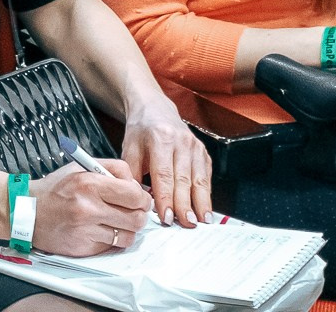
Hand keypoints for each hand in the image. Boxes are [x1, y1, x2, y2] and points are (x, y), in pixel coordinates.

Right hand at [28, 158, 149, 256]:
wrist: (27, 211)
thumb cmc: (55, 188)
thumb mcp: (81, 167)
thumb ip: (111, 169)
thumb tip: (136, 183)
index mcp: (89, 183)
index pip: (134, 194)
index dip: (142, 197)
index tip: (140, 198)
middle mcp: (88, 207)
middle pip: (136, 218)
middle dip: (139, 215)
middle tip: (132, 211)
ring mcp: (86, 230)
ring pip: (128, 236)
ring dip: (127, 230)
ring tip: (116, 222)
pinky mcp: (84, 247)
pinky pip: (111, 246)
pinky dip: (111, 239)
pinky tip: (100, 230)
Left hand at [119, 104, 213, 226]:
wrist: (155, 109)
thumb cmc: (140, 130)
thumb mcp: (129, 148)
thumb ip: (131, 174)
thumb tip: (137, 199)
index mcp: (160, 138)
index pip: (164, 174)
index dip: (166, 198)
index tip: (166, 218)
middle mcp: (181, 141)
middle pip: (184, 179)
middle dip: (185, 205)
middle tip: (185, 225)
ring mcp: (195, 146)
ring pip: (199, 180)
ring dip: (201, 203)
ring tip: (200, 222)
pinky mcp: (204, 153)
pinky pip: (206, 177)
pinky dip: (206, 195)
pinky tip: (205, 210)